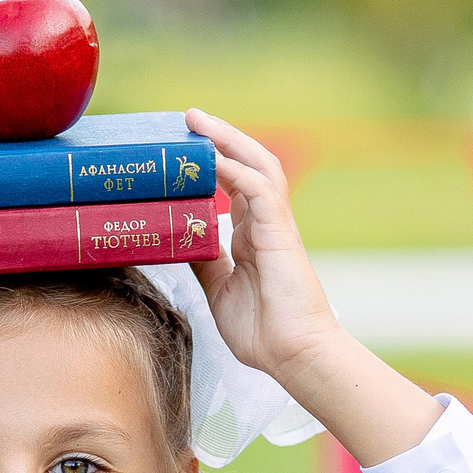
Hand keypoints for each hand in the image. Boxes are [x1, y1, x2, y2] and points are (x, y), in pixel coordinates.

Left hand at [187, 108, 348, 380]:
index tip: (181, 148)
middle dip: (219, 138)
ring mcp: (275, 225)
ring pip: (257, 166)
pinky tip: (212, 159)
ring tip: (198, 122)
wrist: (293, 354)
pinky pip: (259, 189)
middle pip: (247, 164)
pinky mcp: (281, 232)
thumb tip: (180, 238)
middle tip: (188, 119)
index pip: (232, 184)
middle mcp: (264, 223)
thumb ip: (204, 260)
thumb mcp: (218, 289)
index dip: (210, 162)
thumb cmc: (262, 330)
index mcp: (252, 235)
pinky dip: (235, 169)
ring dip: (228, 140)